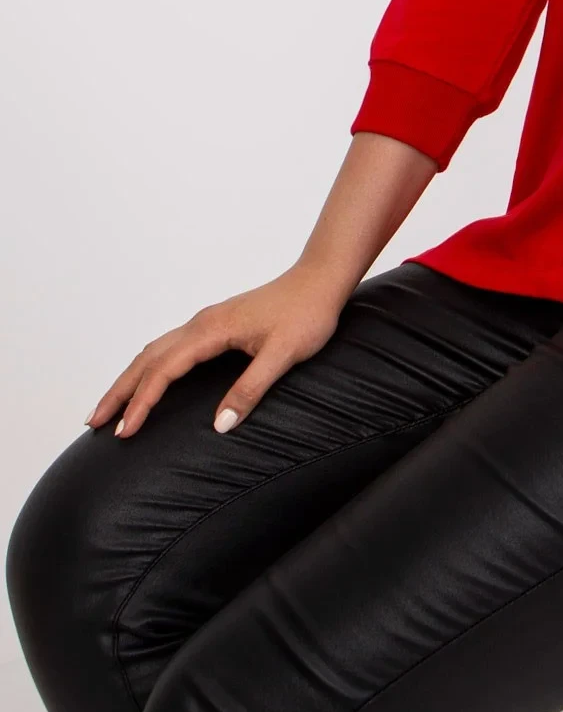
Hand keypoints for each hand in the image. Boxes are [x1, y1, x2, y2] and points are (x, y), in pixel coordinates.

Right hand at [85, 264, 350, 439]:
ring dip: (129, 378)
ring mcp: (206, 322)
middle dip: (118, 391)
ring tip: (110, 407)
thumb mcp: (284, 354)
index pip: (163, 370)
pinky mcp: (215, 324)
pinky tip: (148, 379)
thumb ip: (251, 388)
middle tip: (93, 422)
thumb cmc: (307, 313)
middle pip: (147, 359)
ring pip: (155, 351)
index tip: (124, 431)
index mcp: (211, 330)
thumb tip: (219, 425)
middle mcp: (201, 323)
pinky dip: (149, 366)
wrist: (321, 280)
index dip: (141, 403)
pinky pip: (169, 347)